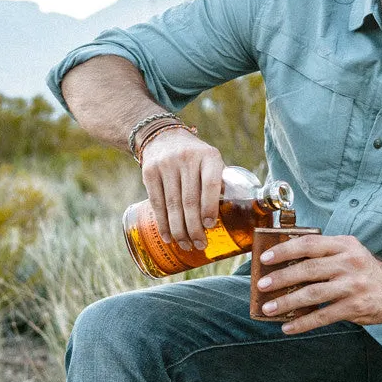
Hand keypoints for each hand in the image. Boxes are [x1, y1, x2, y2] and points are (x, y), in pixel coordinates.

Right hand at [139, 127, 223, 250]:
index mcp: (208, 156)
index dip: (209, 207)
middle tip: (200, 245)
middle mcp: (187, 158)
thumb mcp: (210, 159)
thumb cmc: (194, 156)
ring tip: (186, 245)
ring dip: (179, 230)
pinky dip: (163, 223)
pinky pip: (157, 203)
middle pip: (189, 200)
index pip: (210, 184)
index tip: (210, 225)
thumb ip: (219, 181)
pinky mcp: (150, 172)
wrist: (162, 136)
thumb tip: (231, 214)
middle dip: (194, 227)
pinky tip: (168, 236)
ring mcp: (166, 165)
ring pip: (172, 205)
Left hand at [254, 235, 381, 332]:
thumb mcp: (348, 253)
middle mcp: (350, 262)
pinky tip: (289, 327)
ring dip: (287, 302)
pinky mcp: (356, 306)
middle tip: (261, 286)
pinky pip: (324, 316)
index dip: (285, 250)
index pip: (309, 243)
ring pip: (313, 293)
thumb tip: (283, 265)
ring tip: (269, 309)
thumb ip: (323, 254)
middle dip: (281, 278)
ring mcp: (354, 285)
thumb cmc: (364, 271)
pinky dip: (303, 323)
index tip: (265, 258)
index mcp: (344, 245)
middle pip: (308, 269)